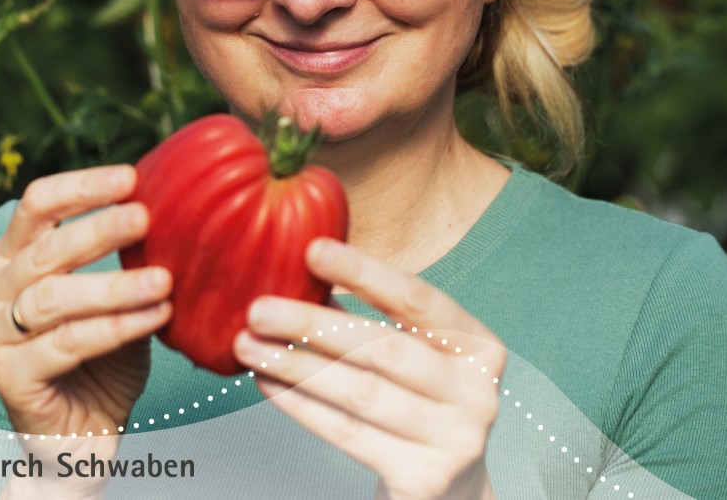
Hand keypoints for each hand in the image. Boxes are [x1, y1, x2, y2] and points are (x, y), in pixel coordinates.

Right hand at [0, 165, 172, 494]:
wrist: (83, 434)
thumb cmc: (104, 355)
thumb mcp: (120, 295)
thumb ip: (131, 256)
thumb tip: (180, 208)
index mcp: (14, 257)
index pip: (36, 205)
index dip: (80, 186)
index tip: (131, 177)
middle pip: (45, 248)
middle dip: (98, 229)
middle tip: (146, 217)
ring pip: (54, 298)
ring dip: (114, 286)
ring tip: (164, 280)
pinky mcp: (7, 377)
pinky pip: (66, 344)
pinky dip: (115, 328)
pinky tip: (155, 317)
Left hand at [233, 238, 503, 499]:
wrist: (450, 491)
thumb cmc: (420, 405)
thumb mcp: (411, 355)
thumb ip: (367, 317)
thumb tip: (299, 272)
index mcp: (478, 346)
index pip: (416, 299)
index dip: (364, 272)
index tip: (312, 250)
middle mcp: (476, 392)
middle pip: (383, 348)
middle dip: (312, 325)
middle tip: (258, 309)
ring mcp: (454, 439)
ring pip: (359, 393)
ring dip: (294, 366)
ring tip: (249, 346)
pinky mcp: (423, 479)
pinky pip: (347, 433)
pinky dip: (300, 405)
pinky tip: (267, 383)